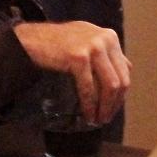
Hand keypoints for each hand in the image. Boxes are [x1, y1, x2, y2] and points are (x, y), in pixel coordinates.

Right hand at [13, 21, 129, 123]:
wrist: (30, 40)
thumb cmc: (57, 43)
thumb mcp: (87, 41)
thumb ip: (106, 54)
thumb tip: (126, 71)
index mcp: (110, 37)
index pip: (125, 70)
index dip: (121, 94)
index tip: (113, 108)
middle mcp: (105, 39)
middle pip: (120, 79)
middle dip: (114, 103)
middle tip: (106, 118)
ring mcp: (93, 47)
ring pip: (110, 85)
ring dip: (104, 107)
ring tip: (98, 120)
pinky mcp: (79, 57)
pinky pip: (89, 88)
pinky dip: (89, 104)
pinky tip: (87, 114)